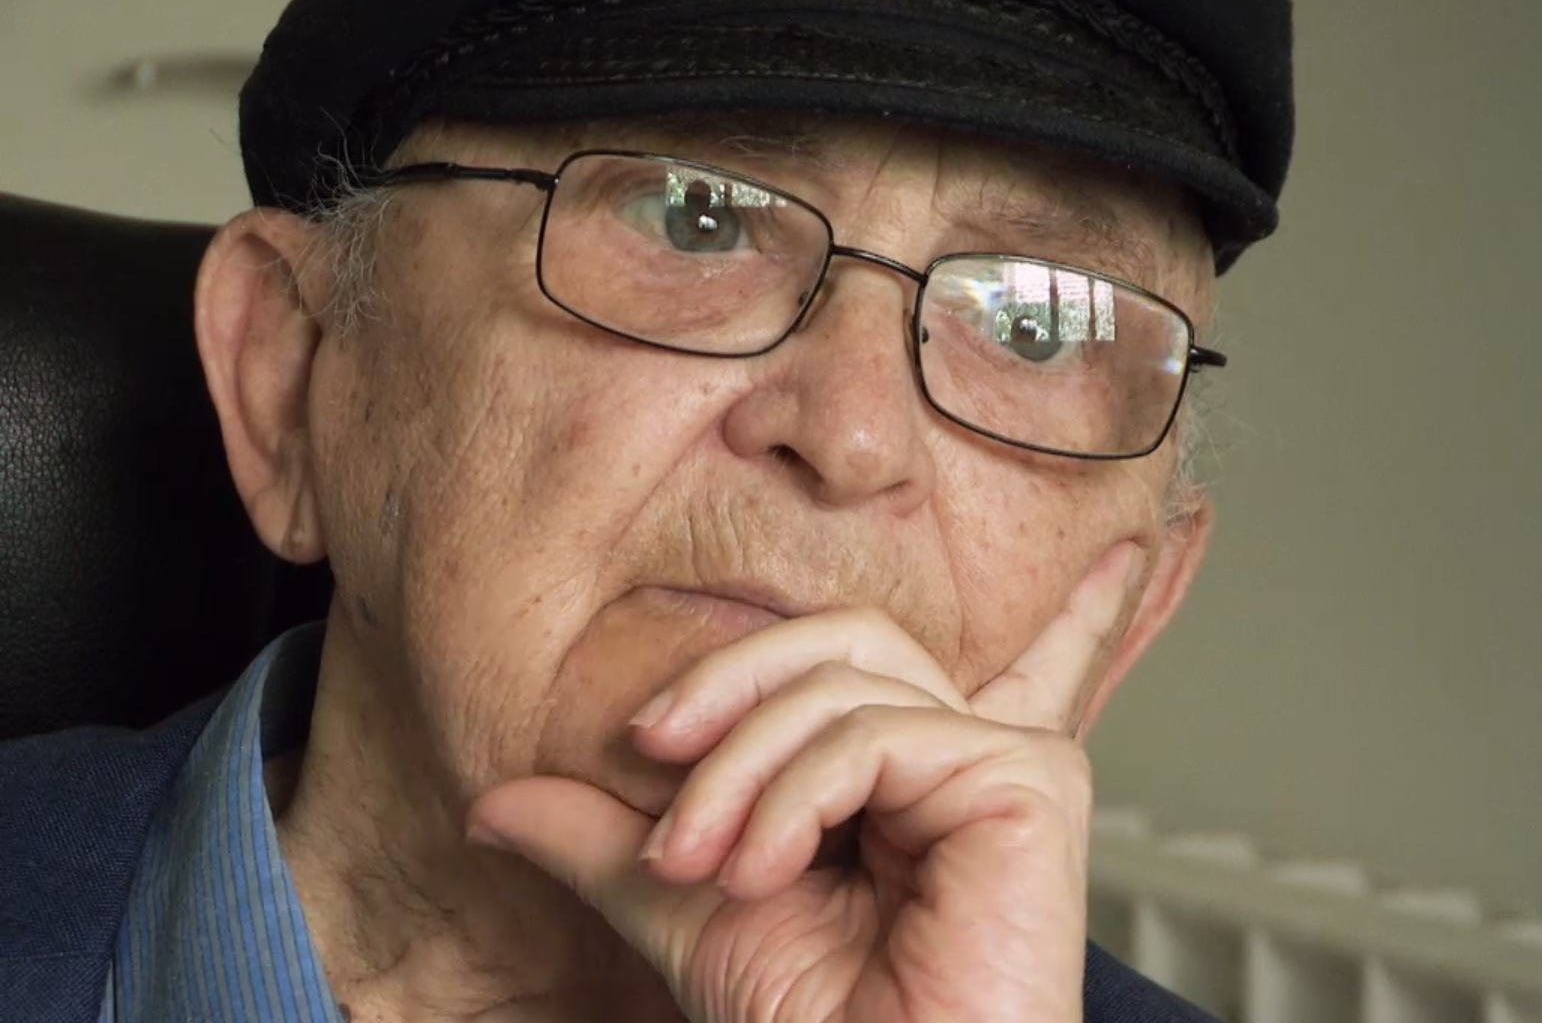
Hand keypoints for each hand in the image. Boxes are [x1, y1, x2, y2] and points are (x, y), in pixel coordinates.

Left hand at [466, 544, 1140, 1021]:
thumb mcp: (693, 916)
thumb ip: (614, 847)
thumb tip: (495, 805)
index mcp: (903, 772)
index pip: (831, 661)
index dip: (731, 674)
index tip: (639, 740)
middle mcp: (961, 752)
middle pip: (835, 644)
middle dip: (723, 696)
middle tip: (651, 771)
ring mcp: (1001, 760)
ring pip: (843, 684)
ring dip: (740, 771)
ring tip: (699, 866)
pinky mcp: (1028, 777)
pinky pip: (876, 734)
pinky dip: (794, 795)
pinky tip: (764, 873)